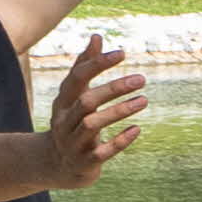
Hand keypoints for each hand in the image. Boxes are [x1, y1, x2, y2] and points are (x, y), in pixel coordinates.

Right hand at [39, 37, 147, 190]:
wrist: (56, 165)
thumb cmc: (72, 121)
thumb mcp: (75, 96)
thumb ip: (85, 66)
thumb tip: (97, 36)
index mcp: (63, 102)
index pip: (77, 78)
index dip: (97, 64)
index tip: (122, 53)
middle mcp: (64, 121)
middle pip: (86, 101)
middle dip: (114, 89)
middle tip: (142, 79)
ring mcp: (73, 143)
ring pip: (92, 125)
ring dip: (119, 111)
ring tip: (144, 100)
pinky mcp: (84, 162)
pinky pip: (102, 152)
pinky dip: (120, 140)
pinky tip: (137, 129)